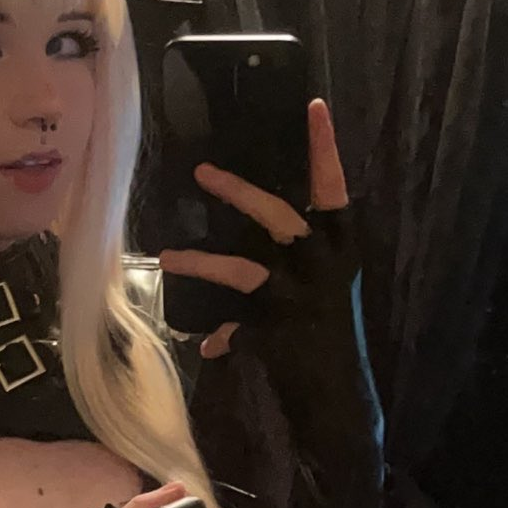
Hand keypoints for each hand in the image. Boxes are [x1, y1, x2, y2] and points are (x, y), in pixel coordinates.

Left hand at [158, 99, 348, 358]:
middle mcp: (323, 267)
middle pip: (278, 217)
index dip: (326, 149)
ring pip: (243, 270)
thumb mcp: (324, 291)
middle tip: (201, 173)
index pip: (334, 190)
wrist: (339, 399)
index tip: (314, 108)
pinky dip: (220, 336)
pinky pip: (234, 326)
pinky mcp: (277, 331)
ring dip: (202, 263)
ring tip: (167, 258)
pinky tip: (210, 347)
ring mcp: (300, 298)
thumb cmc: (330, 338)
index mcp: (340, 249)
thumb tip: (252, 234)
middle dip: (239, 193)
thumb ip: (291, 263)